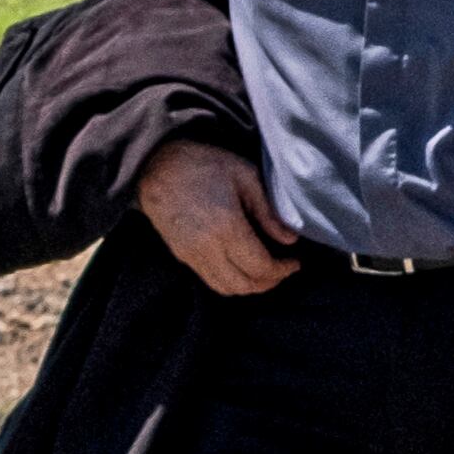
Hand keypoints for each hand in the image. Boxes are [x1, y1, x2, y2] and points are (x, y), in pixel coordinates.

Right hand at [135, 141, 295, 294]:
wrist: (157, 165)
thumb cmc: (205, 165)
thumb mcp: (246, 177)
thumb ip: (268, 212)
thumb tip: (290, 240)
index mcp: (226, 227)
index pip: (260, 267)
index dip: (283, 270)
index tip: (296, 262)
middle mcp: (206, 247)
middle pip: (244, 285)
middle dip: (270, 283)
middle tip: (285, 269)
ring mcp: (190, 254)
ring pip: (225, 288)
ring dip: (250, 286)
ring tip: (267, 270)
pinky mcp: (180, 255)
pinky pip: (210, 280)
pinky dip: (231, 282)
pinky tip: (243, 267)